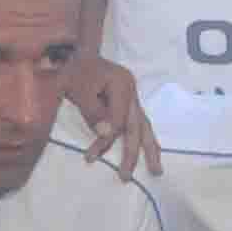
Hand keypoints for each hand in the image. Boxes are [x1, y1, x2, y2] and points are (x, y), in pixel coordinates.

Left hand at [62, 57, 160, 180]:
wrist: (76, 54)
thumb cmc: (75, 71)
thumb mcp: (78, 90)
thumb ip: (93, 112)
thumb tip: (108, 134)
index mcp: (122, 85)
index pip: (119, 120)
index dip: (107, 140)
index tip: (91, 156)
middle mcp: (132, 91)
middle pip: (136, 125)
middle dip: (133, 153)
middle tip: (126, 176)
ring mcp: (132, 96)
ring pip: (143, 125)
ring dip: (149, 149)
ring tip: (156, 171)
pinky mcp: (128, 101)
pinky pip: (138, 123)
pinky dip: (143, 138)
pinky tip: (150, 152)